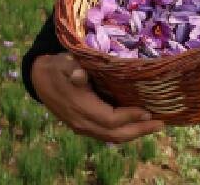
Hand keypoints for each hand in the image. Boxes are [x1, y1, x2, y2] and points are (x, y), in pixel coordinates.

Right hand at [31, 53, 163, 142]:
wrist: (39, 79)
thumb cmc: (56, 67)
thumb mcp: (62, 63)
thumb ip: (71, 67)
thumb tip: (79, 74)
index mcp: (80, 108)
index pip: (110, 119)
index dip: (130, 117)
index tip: (148, 110)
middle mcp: (82, 122)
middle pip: (115, 134)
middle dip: (139, 130)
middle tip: (161, 123)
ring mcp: (83, 127)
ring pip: (112, 137)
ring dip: (134, 133)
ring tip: (153, 125)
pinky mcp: (84, 126)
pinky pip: (107, 134)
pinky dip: (124, 132)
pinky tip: (137, 124)